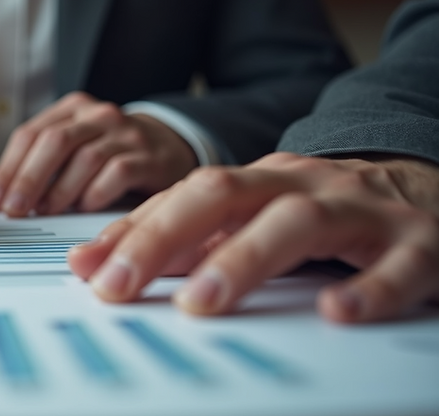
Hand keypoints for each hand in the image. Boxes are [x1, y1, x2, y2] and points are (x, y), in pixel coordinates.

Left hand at [0, 92, 196, 216]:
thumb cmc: (110, 153)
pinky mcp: (148, 157)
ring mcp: (125, 134)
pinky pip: (116, 174)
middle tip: (13, 210)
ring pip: (84, 159)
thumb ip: (28, 165)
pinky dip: (94, 194)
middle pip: (53, 143)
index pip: (29, 134)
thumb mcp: (67, 153)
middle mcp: (97, 116)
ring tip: (45, 212)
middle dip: (27, 179)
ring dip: (59, 191)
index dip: (7, 169)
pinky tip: (84, 207)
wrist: (168, 148)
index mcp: (71, 110)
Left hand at [67, 152, 438, 322]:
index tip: (86, 268)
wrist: (429, 184)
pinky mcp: (419, 243)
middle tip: (118, 284)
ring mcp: (360, 210)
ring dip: (244, 258)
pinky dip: (368, 288)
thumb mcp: (255, 216)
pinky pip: (396, 264)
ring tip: (200, 300)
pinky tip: (334, 310)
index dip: (132, 231)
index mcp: (258, 180)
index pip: (182, 197)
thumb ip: (186, 240)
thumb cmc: (327, 208)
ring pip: (298, 221)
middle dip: (162, 237)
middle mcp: (300, 186)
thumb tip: (104, 263)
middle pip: (223, 194)